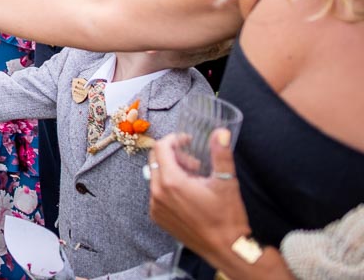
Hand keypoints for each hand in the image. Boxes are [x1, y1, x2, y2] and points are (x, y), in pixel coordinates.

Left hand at [147, 130, 249, 265]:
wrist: (226, 249)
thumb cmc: (227, 216)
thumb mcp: (226, 182)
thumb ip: (221, 154)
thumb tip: (221, 132)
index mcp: (170, 181)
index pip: (161, 148)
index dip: (175, 140)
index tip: (189, 142)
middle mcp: (157, 193)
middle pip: (156, 160)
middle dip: (174, 156)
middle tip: (195, 165)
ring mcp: (155, 207)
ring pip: (156, 177)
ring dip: (172, 172)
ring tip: (195, 181)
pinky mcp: (157, 218)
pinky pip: (156, 194)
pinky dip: (168, 188)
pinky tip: (188, 195)